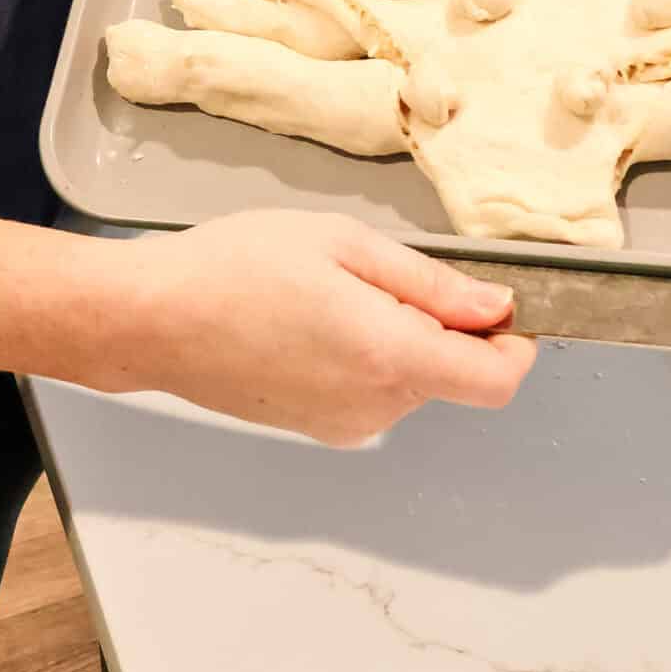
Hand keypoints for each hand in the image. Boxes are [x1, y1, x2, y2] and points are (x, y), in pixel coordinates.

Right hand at [119, 209, 536, 446]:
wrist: (155, 319)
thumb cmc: (237, 267)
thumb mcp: (343, 243)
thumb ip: (429, 282)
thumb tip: (494, 307)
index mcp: (390, 357)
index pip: (495, 381)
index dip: (514, 345)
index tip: (499, 308)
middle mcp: (375, 407)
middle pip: (450, 373)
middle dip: (438, 323)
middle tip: (374, 272)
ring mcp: (343, 425)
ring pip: (409, 379)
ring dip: (395, 337)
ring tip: (328, 291)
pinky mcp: (316, 428)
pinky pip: (370, 391)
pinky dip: (361, 355)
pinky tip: (308, 320)